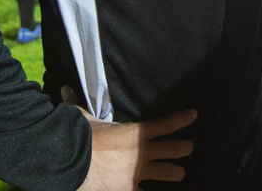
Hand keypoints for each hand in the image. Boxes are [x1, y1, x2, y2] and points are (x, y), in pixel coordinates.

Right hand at [61, 85, 195, 190]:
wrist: (72, 163)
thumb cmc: (80, 137)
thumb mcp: (82, 117)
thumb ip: (78, 103)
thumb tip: (66, 88)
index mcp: (135, 133)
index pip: (165, 124)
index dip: (182, 119)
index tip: (194, 115)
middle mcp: (142, 153)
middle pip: (174, 149)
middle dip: (185, 148)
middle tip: (189, 147)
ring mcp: (138, 174)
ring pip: (169, 173)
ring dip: (175, 173)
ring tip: (179, 173)